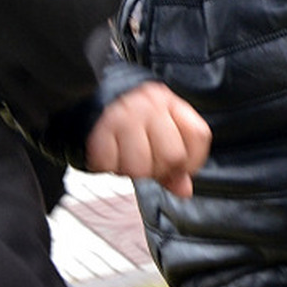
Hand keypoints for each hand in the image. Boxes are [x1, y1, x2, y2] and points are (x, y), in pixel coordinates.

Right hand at [86, 82, 211, 197]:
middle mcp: (151, 105)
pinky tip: (109, 152)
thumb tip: (184, 189)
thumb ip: (175, 163)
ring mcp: (126, 115)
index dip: (192, 160)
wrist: (88, 97)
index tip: (179, 166)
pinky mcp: (101, 127)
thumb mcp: (158, 132)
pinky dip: (107, 166)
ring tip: (124, 155)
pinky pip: (110, 165)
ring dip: (130, 170)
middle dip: (158, 169)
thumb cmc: (129, 119)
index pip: (198, 135)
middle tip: (145, 160)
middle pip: (172, 156)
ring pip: (140, 167)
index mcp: (170, 103)